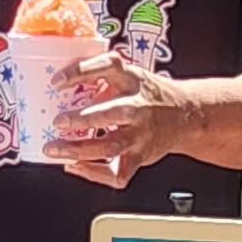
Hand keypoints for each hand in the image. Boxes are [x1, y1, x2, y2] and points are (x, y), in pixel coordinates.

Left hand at [43, 52, 188, 189]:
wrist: (185, 115)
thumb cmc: (148, 95)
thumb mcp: (128, 77)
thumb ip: (98, 79)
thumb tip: (57, 84)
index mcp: (132, 80)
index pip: (108, 67)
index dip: (81, 72)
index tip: (56, 81)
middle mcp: (138, 106)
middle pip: (113, 113)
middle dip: (82, 119)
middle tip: (58, 122)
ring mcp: (140, 134)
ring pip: (111, 146)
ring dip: (80, 150)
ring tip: (55, 149)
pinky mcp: (140, 157)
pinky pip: (117, 172)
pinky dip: (93, 173)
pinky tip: (75, 166)